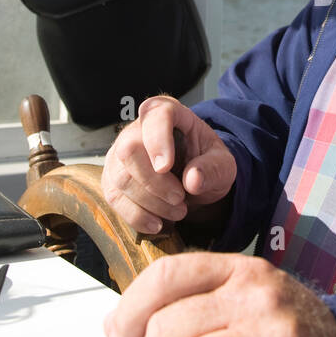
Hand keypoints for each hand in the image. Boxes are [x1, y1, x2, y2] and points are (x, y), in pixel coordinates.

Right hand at [101, 96, 235, 234]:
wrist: (193, 183)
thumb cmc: (206, 164)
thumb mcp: (223, 165)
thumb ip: (213, 169)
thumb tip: (193, 180)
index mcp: (168, 113)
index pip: (155, 115)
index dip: (157, 140)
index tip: (166, 166)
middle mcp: (137, 129)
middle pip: (130, 151)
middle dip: (155, 183)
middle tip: (180, 199)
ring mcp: (120, 154)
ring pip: (121, 178)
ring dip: (151, 203)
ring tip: (178, 211)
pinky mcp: (112, 179)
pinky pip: (115, 199)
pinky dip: (137, 216)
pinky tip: (158, 223)